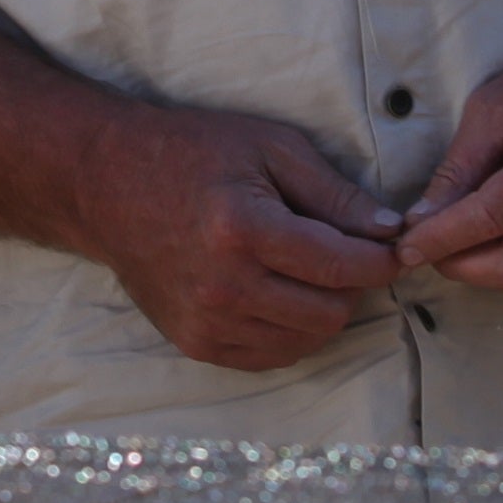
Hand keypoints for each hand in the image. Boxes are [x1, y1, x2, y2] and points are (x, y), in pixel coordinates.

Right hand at [75, 103, 405, 370]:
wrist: (106, 185)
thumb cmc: (191, 152)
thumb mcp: (269, 147)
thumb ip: (334, 192)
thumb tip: (390, 231)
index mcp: (244, 229)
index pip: (341, 265)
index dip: (382, 260)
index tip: (396, 248)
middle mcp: (224, 286)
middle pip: (331, 312)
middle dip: (352, 285)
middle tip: (345, 254)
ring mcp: (206, 322)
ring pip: (306, 340)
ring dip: (322, 309)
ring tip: (307, 271)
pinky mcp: (195, 343)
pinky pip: (272, 355)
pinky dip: (290, 330)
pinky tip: (279, 293)